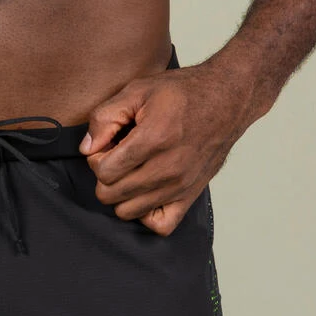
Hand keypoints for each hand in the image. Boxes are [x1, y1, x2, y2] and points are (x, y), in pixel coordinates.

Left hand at [78, 55, 260, 234]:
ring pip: (127, 212)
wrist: (228, 99)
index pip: (104, 171)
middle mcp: (168, 168)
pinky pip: (160, 225)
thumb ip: (105, 117)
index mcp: (154, 138)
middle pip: (110, 194)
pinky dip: (146, 214)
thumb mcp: (137, 90)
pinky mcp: (190, 196)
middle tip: (118, 158)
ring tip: (131, 172)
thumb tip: (87, 148)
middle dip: (106, 176)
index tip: (108, 145)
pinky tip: (145, 192)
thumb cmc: (183, 93)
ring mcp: (180, 186)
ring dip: (121, 194)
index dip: (97, 158)